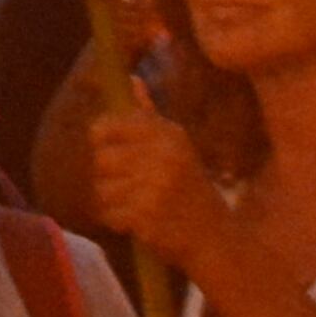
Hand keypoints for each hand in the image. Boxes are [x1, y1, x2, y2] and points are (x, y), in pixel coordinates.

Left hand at [86, 94, 223, 267]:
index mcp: (169, 133)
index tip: (112, 151)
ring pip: (102, 189)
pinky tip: (140, 222)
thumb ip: (148, 115)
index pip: (107, 126)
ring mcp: (155, 187)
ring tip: (139, 205)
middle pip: (101, 159)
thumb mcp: (177, 147)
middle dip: (110, 176)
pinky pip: (110, 214)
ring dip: (114, 202)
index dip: (102, 139)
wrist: (214, 237)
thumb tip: (131, 79)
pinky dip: (119, 221)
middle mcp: (163, 155)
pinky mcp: (147, 216)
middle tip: (132, 186)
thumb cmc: (189, 188)